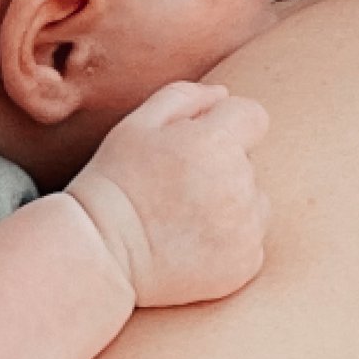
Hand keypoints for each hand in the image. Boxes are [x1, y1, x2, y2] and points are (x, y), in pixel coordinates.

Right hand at [67, 82, 270, 306]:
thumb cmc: (115, 181)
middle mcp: (238, 186)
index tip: (199, 143)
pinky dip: (229, 240)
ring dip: (231, 203)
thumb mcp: (136, 125)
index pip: (253, 116)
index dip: (227, 124)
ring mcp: (245, 229)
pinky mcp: (245, 263)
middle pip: (249, 161)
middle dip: (222, 165)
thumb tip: (223, 94)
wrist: (102, 251)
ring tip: (184, 217)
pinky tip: (191, 243)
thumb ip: (184, 98)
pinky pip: (251, 239)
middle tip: (177, 186)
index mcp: (215, 143)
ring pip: (255, 201)